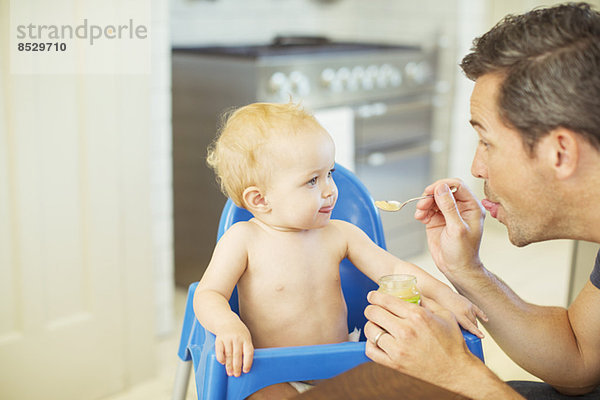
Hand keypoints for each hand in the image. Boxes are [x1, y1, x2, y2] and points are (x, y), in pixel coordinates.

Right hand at [214, 321, 253, 376]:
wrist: (226, 321)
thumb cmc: (239, 333)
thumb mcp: (246, 338)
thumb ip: (246, 349)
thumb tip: (245, 365)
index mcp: (246, 339)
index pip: (248, 352)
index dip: (247, 363)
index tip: (245, 371)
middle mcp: (237, 338)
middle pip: (237, 355)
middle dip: (237, 367)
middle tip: (236, 375)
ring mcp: (227, 338)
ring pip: (228, 355)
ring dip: (229, 365)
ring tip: (230, 373)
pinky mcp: (219, 339)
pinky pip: (219, 351)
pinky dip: (221, 358)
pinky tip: (223, 363)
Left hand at [364, 290, 481, 390]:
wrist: (456, 369)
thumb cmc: (452, 342)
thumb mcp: (444, 314)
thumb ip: (426, 300)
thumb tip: (412, 291)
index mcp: (417, 315)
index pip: (385, 300)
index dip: (374, 296)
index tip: (372, 296)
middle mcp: (406, 331)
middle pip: (373, 313)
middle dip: (371, 309)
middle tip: (374, 310)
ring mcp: (399, 349)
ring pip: (370, 331)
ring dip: (371, 326)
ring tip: (377, 325)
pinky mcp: (395, 364)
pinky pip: (371, 351)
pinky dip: (370, 344)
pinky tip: (378, 340)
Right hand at [414, 180, 484, 276]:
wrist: (455, 268)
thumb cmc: (463, 253)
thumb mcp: (457, 229)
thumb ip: (449, 207)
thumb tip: (441, 188)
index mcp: (471, 207)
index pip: (457, 186)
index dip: (443, 185)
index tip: (431, 190)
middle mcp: (460, 208)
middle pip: (443, 190)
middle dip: (431, 195)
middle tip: (423, 203)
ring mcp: (448, 213)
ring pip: (433, 199)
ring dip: (424, 203)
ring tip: (420, 213)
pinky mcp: (437, 220)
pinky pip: (427, 209)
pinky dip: (422, 211)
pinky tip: (421, 218)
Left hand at [431, 288, 487, 337]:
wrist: (442, 294)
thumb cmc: (442, 307)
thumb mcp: (447, 317)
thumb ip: (454, 324)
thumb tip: (460, 334)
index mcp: (458, 315)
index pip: (469, 325)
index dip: (476, 332)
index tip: (482, 336)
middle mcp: (465, 310)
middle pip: (473, 322)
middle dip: (474, 329)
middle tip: (475, 336)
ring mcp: (468, 306)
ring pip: (475, 318)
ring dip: (475, 323)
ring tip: (475, 329)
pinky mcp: (469, 303)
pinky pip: (477, 310)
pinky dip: (481, 315)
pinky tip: (486, 319)